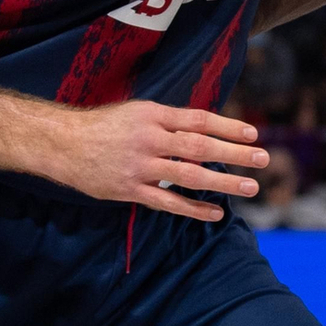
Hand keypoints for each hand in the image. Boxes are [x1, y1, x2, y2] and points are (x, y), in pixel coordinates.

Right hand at [53, 101, 269, 222]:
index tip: (253, 134)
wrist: (62, 144)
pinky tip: (214, 214)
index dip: (227, 126)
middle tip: (263, 158)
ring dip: (222, 182)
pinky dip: (193, 209)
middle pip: (199, 146)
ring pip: (188, 175)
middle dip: (234, 153)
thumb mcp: (137, 112)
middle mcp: (149, 139)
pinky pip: (167, 203)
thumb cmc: (104, 126)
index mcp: (153, 115)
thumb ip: (169, 121)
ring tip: (249, 187)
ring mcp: (140, 166)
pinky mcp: (130, 190)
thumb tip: (206, 130)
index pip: (198, 119)